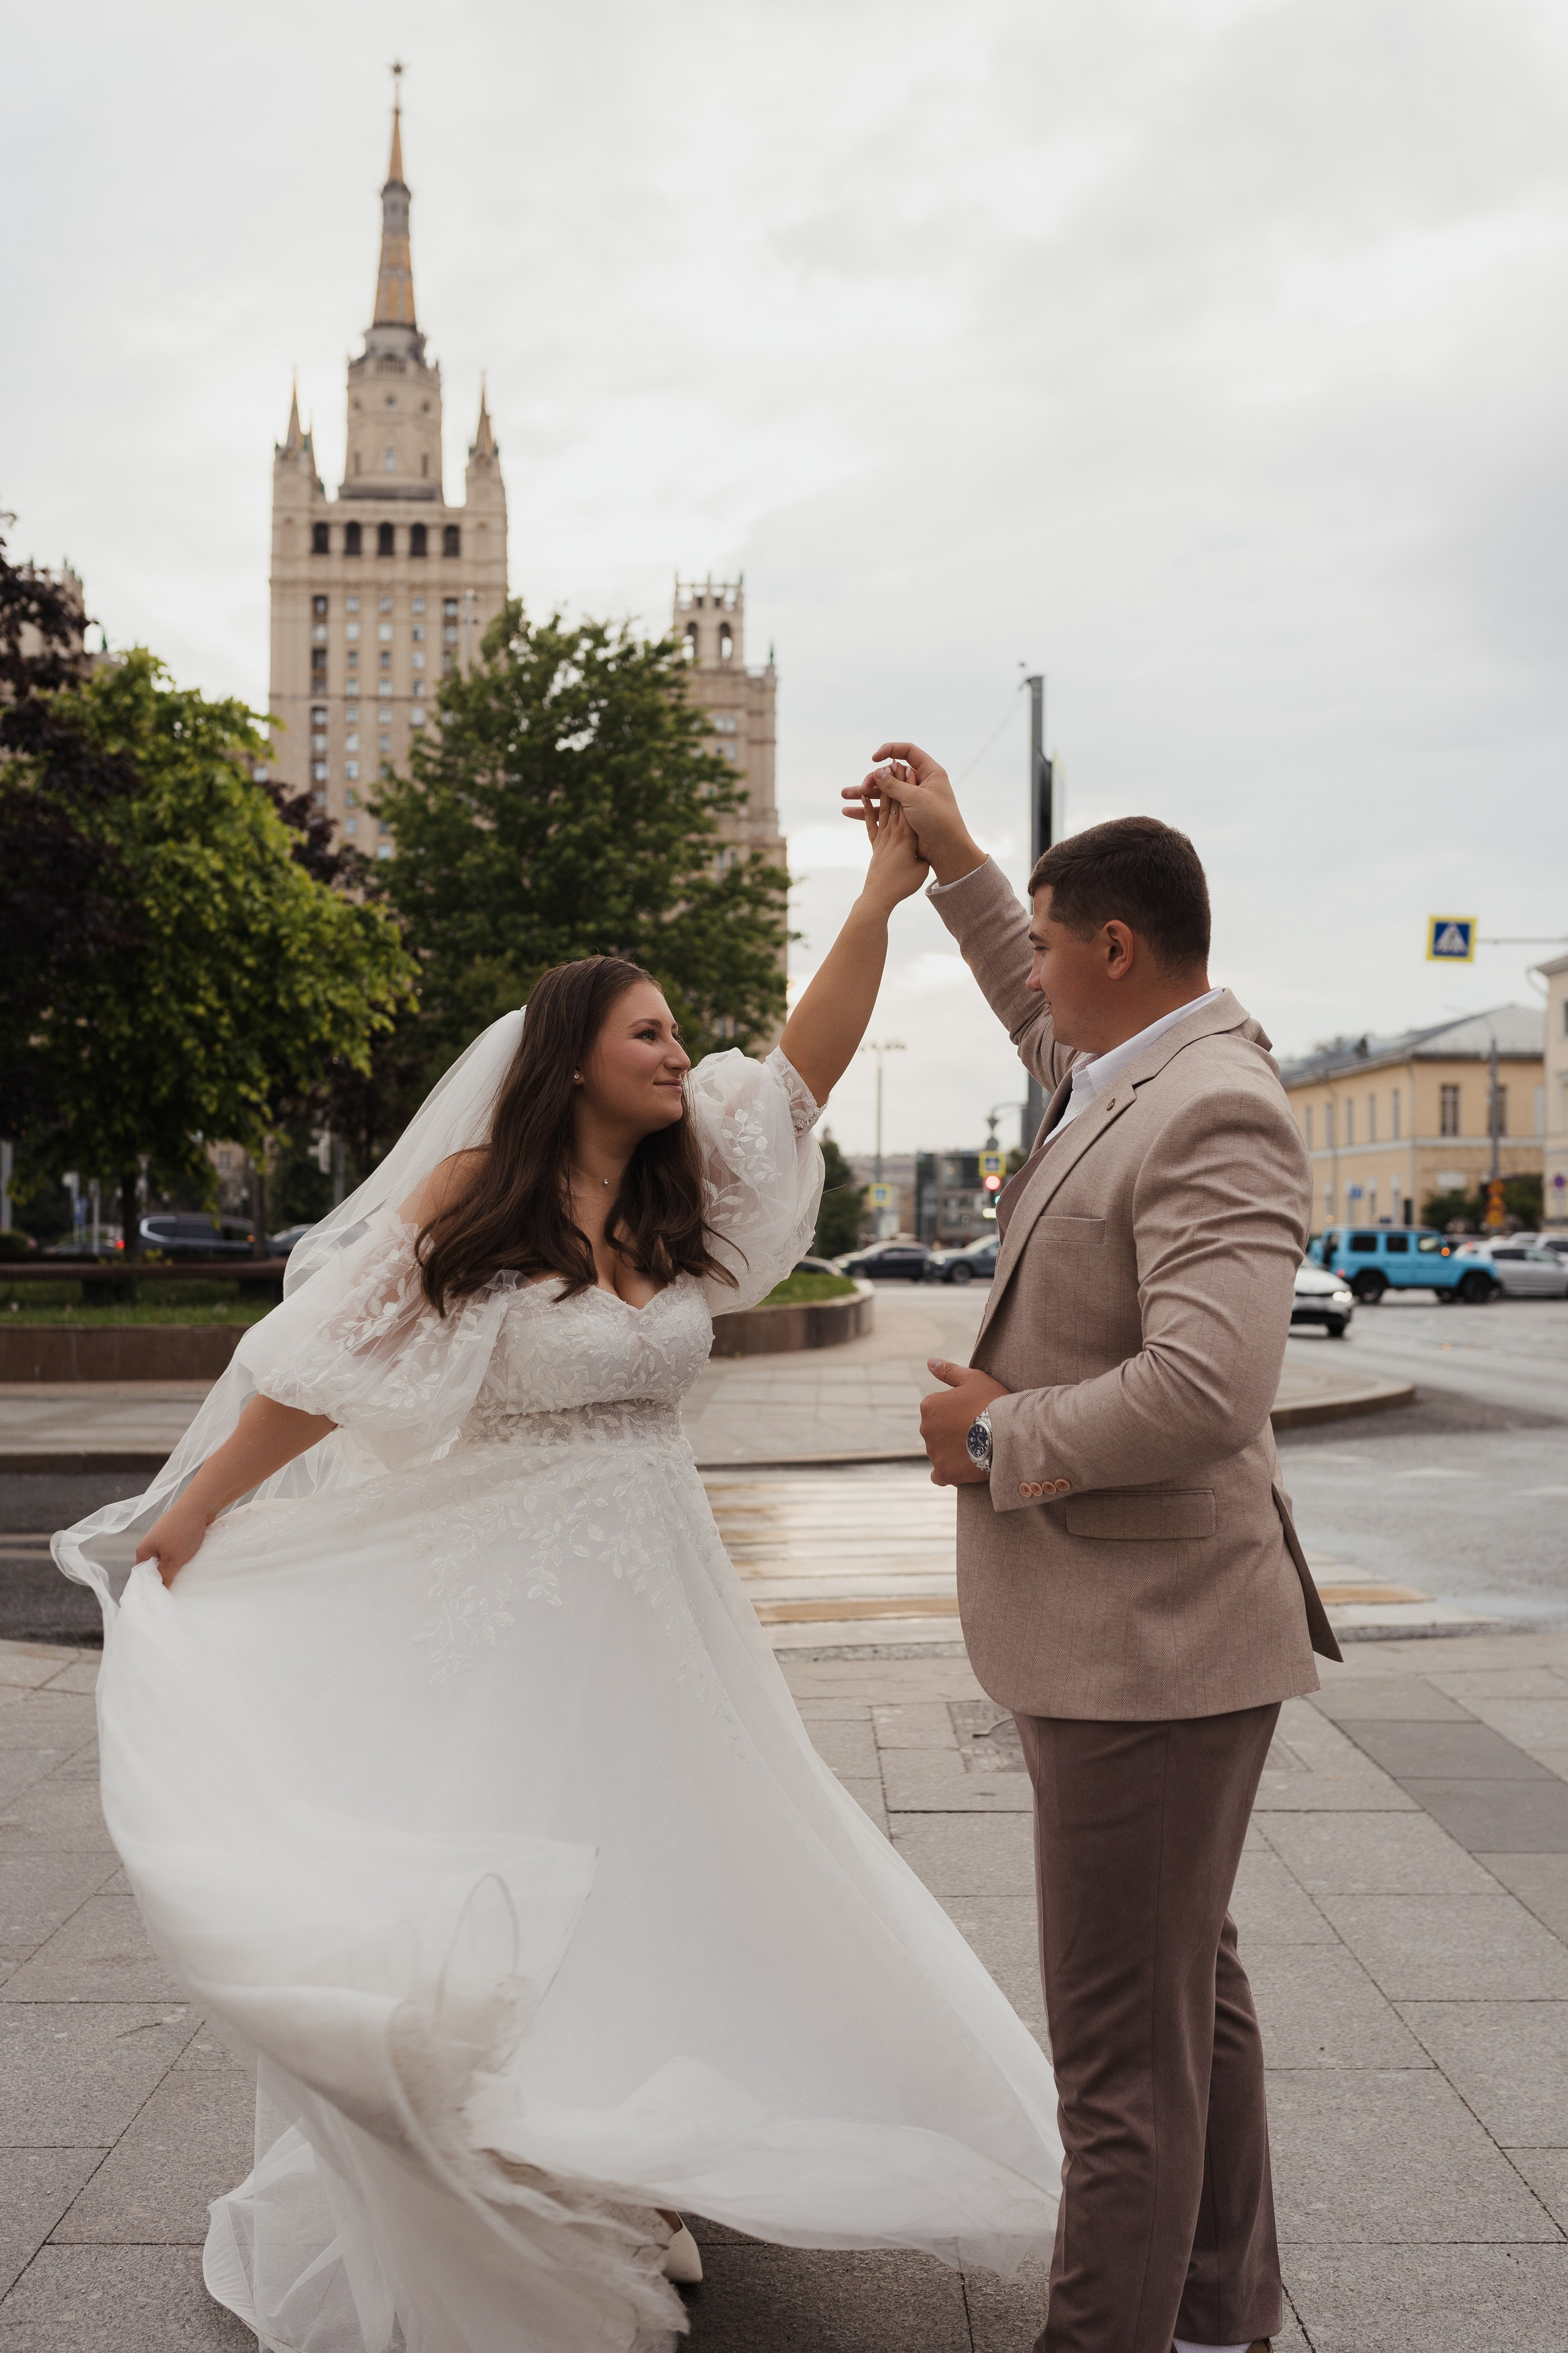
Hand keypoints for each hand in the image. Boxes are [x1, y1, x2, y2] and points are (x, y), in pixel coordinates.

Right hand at [135, 1498, 213, 1588]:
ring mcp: (164, 1538)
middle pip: (155, 1568)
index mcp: (144, 1550)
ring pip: (168, 1560)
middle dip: (165, 1578)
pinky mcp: (177, 1535)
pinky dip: (184, 1559)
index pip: (142, 1575)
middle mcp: (151, 1544)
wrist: (199, 1505)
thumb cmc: (182, 1532)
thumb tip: (160, 1590)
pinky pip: (178, 1552)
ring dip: (176, 1568)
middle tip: (176, 1591)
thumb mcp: (173, 1559)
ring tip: (185, 1579)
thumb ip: (165, 1576)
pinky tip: (192, 1566)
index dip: (150, 1586)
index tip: (159, 1598)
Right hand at [842, 741, 985, 886]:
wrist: (945, 850)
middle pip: (891, 774)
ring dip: (864, 793)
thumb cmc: (938, 820)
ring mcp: (910, 801)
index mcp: (929, 773)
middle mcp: (919, 784)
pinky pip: (882, 810)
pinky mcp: (902, 817)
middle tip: (861, 789)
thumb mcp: (915, 798)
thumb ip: (894, 785)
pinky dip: (866, 810)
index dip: (890, 751)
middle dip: (872, 779)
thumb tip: (877, 772)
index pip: (907, 752)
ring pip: (883, 792)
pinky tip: (849, 811)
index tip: (874, 759)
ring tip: (845, 795)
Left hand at [857, 776, 928, 912]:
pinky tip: (864, 796)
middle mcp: (893, 832)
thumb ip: (923, 850)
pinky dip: (867, 809)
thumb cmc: (904, 884)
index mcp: (907, 836)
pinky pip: (870, 823)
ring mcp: (882, 837)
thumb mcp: (921, 867)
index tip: (912, 770)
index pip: (909, 805)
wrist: (879, 896)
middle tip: (897, 763)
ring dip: (882, 790)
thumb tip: (929, 842)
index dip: (910, 788)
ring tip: (882, 772)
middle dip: (896, 781)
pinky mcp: (875, 845)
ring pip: (882, 808)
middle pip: (894, 801)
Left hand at [919, 1359, 1008, 1485]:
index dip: (957, 1411)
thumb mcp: (973, 1379)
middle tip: (977, 1431)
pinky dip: (948, 1473)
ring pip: (940, 1452)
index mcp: (929, 1406)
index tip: (974, 1413)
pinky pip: (939, 1475)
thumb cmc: (993, 1401)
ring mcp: (933, 1452)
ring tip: (977, 1449)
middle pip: (938, 1431)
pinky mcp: (944, 1472)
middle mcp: (925, 1429)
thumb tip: (929, 1362)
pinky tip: (963, 1468)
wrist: (1008, 1431)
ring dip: (953, 1451)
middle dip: (952, 1431)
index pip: (938, 1410)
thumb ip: (948, 1371)